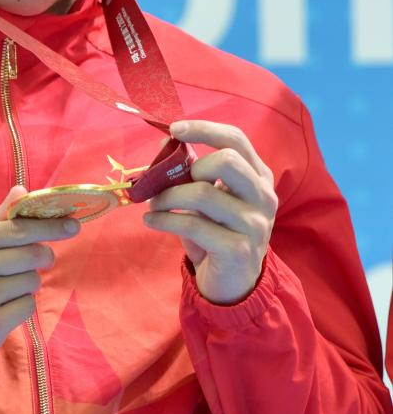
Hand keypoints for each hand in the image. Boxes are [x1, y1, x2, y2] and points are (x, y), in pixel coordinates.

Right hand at [0, 186, 79, 379]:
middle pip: (29, 253)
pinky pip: (27, 306)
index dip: (48, 226)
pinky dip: (23, 304)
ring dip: (30, 281)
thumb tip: (22, 191)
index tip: (72, 224)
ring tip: (11, 284)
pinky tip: (6, 304)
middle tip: (41, 257)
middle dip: (42, 254)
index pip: (15, 228)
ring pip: (31, 280)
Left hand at [143, 120, 277, 304]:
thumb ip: (191, 170)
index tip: (174, 129)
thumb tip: (162, 143)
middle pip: (227, 161)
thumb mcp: (207, 199)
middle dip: (190, 167)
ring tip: (153, 205)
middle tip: (171, 182)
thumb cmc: (217, 233)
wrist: (233, 284)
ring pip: (203, 194)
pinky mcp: (238, 250)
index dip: (204, 129)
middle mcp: (263, 196)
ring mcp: (255, 224)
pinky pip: (193, 225)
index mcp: (258, 176)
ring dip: (167, 197)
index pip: (236, 139)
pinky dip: (164, 220)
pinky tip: (151, 221)